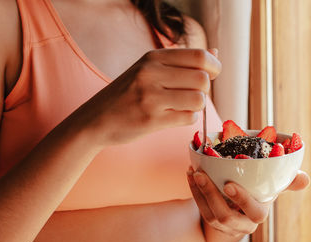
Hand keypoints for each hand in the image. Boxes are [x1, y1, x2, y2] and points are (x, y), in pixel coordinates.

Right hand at [80, 49, 221, 145]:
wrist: (96, 119)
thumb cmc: (127, 94)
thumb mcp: (148, 69)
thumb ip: (181, 62)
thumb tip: (215, 53)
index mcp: (153, 57)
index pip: (199, 56)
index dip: (214, 67)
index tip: (211, 75)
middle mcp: (151, 73)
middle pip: (203, 79)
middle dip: (204, 90)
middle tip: (192, 94)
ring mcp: (150, 97)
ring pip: (198, 100)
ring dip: (196, 106)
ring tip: (182, 106)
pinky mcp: (151, 119)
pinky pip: (188, 118)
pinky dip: (187, 118)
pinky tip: (174, 116)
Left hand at [186, 167, 309, 236]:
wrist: (241, 212)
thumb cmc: (258, 196)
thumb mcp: (272, 189)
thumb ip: (286, 182)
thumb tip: (304, 178)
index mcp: (258, 214)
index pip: (255, 212)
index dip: (243, 200)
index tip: (230, 185)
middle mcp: (242, 223)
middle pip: (225, 216)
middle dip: (211, 195)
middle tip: (202, 174)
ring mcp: (224, 225)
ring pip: (209, 214)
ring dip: (199, 192)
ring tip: (194, 172)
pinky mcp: (211, 221)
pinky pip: (200, 209)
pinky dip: (193, 191)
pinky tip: (190, 174)